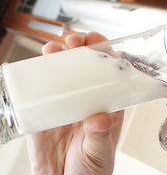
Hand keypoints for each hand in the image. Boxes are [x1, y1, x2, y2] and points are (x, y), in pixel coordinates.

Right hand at [26, 32, 123, 174]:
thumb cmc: (90, 170)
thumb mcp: (99, 152)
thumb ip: (100, 135)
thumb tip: (100, 118)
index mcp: (105, 104)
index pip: (108, 72)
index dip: (104, 53)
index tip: (97, 41)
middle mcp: (84, 99)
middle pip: (83, 66)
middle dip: (79, 48)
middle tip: (73, 41)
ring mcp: (62, 104)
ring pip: (59, 73)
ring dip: (55, 57)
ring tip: (51, 50)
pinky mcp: (41, 114)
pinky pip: (33, 93)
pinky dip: (25, 79)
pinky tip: (20, 69)